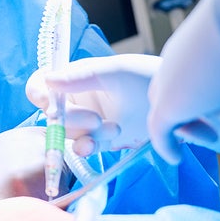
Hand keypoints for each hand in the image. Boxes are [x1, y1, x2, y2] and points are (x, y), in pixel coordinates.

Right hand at [25, 54, 159, 154]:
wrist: (180, 105)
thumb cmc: (147, 77)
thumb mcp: (114, 72)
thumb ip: (80, 76)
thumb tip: (47, 80)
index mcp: (74, 77)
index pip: (42, 85)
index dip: (39, 95)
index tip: (50, 107)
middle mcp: (77, 98)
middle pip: (52, 114)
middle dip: (70, 120)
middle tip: (95, 120)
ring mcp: (88, 121)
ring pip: (68, 133)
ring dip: (86, 134)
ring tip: (115, 128)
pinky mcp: (101, 140)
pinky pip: (83, 147)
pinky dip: (86, 148)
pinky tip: (94, 147)